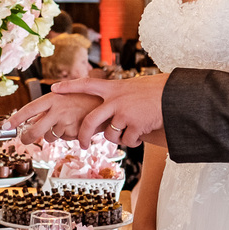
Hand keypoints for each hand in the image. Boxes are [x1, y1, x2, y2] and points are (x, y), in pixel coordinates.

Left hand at [4, 92, 102, 143]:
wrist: (105, 104)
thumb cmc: (82, 99)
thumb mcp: (62, 98)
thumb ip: (47, 110)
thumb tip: (28, 123)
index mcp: (52, 98)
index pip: (29, 109)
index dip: (15, 119)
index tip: (5, 126)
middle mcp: (57, 110)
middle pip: (34, 131)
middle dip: (27, 138)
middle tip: (25, 139)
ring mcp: (66, 122)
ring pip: (50, 137)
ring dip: (54, 134)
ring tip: (67, 122)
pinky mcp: (75, 132)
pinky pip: (65, 139)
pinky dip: (68, 135)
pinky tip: (76, 125)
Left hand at [51, 75, 167, 146]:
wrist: (174, 96)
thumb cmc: (154, 92)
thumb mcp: (131, 87)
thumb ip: (116, 96)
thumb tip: (103, 108)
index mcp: (113, 88)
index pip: (85, 84)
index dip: (69, 87)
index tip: (54, 89)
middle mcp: (115, 99)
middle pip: (89, 121)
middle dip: (83, 136)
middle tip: (82, 144)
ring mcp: (124, 112)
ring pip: (110, 135)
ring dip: (119, 138)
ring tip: (131, 132)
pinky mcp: (134, 124)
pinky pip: (127, 141)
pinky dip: (133, 142)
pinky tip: (141, 135)